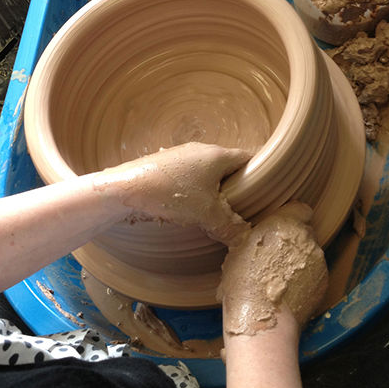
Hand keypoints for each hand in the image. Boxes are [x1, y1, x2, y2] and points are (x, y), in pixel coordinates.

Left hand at [92, 142, 251, 240]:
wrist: (126, 188)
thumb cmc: (171, 195)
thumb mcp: (207, 214)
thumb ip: (230, 226)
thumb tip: (246, 238)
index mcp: (217, 155)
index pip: (247, 158)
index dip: (258, 174)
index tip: (261, 191)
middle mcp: (201, 149)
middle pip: (227, 165)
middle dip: (235, 185)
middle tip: (238, 207)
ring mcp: (181, 155)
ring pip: (206, 171)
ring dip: (212, 189)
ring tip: (213, 211)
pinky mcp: (165, 164)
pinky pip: (188, 175)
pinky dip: (193, 189)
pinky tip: (187, 207)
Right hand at [217, 201, 327, 336]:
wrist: (265, 322)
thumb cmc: (244, 283)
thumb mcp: (237, 248)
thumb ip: (254, 234)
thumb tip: (254, 232)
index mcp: (285, 223)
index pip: (300, 208)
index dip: (291, 217)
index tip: (280, 227)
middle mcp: (307, 238)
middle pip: (305, 232)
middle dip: (293, 241)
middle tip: (274, 256)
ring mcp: (319, 262)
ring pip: (311, 254)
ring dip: (299, 261)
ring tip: (279, 278)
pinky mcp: (324, 283)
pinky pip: (315, 274)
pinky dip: (305, 280)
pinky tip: (288, 292)